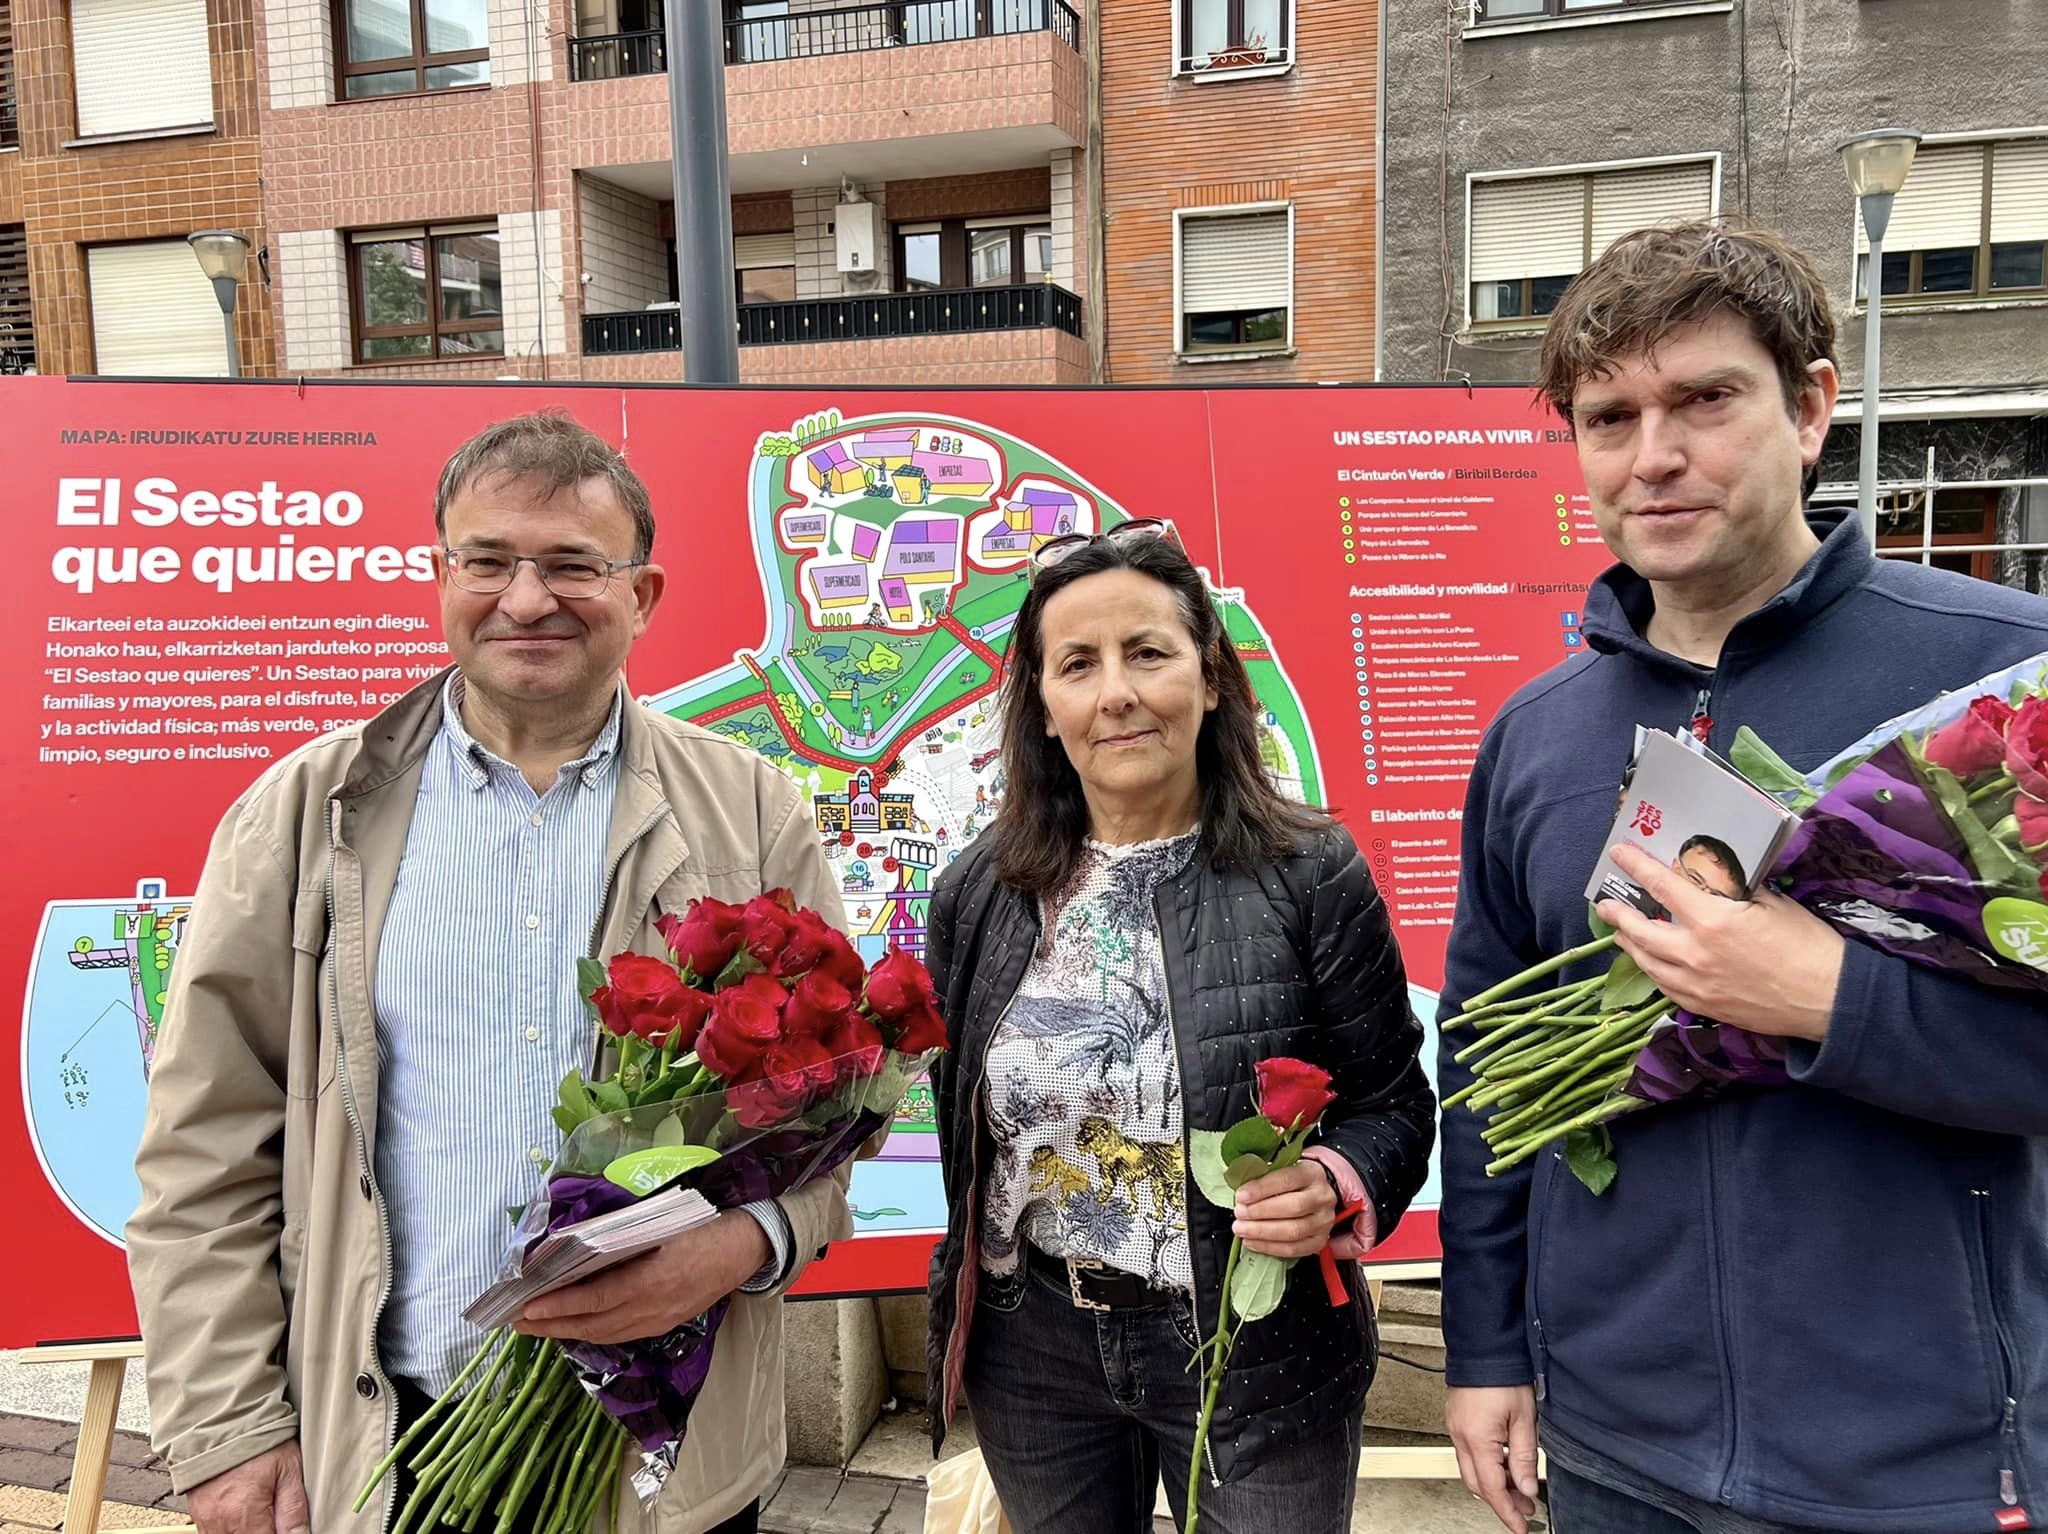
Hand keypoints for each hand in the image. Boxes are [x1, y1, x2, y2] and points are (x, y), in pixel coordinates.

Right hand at [187, 1439, 308, 1533]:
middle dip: (263, 1532)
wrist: (223, 1421)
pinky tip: (244, 1514)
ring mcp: (206, 1520)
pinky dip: (230, 1530)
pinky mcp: (198, 1514)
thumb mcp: (289, 1469)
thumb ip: (294, 1509)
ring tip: (260, 1513)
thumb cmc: (258, 1440)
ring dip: (247, 1532)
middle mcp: (221, 1523)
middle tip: (274, 1516)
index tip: (286, 1527)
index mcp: (246, 1515)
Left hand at [514, 1211, 771, 1344]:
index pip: (594, 1299)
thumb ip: (623, 1238)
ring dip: (566, 1332)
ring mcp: (660, 1320)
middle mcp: (653, 1308)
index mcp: (652, 1280)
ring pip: (604, 1333)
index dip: (559, 1305)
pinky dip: (592, 1332)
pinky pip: (621, 1334)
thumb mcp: (663, 1224)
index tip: (527, 1306)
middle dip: (550, 1324)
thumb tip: (575, 1244)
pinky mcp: (665, 1324)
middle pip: (593, 1323)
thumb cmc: (704, 1225)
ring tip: (536, 1327)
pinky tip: (575, 1326)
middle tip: (516, 1322)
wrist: (746, 1246)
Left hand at [1232, 1161, 1336, 1258]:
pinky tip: (1252, 1242)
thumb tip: (1240, 1190)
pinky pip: (1294, 1249)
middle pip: (1293, 1207)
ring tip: (1241, 1229)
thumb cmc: (1291, 1182)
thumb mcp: (1281, 1169)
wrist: (1315, 1195)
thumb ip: (1263, 1177)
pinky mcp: (1319, 1241)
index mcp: (1312, 1173)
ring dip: (1262, 1232)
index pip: (1287, 1179)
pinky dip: (1269, 1247)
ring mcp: (1323, 1221)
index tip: (1241, 1196)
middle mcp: (1322, 1197)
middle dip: (1261, 1212)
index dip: (1262, 1189)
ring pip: (1294, 1231)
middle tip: (1239, 1213)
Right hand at [1447, 1384, 1539, 1532]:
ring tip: (1518, 1487)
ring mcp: (1455, 1429)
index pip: (1492, 1488)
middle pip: (1477, 1484)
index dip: (1507, 1512)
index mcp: (1477, 1439)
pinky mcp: (1456, 1421)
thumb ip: (1525, 1458)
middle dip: (1501, 1501)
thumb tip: (1527, 1488)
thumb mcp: (1524, 1419)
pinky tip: (1503, 1464)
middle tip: (1525, 1509)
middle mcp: (1461, 1436)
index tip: (1520, 1527)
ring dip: (1494, 1484)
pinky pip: (1468, 1454)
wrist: (1484, 1348)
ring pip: (1472, 1470)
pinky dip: (1485, 1466)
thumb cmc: (1503, 1376)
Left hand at [1596, 843, 1843, 1040]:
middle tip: (1605, 904)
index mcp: (1712, 920)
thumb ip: (1733, 891)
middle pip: (1640, 931)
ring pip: (1647, 963)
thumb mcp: (1771, 903)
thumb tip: (1711, 878)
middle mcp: (1695, 954)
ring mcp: (1696, 985)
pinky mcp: (1704, 1008)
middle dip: (1618, 914)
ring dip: (1630, 944)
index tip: (1618, 854)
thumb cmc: (1808, 945)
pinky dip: (1653, 971)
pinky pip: (1665, 987)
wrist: (1831, 1000)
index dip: (1636, 866)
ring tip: (1621, 932)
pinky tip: (1652, 964)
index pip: (1661, 886)